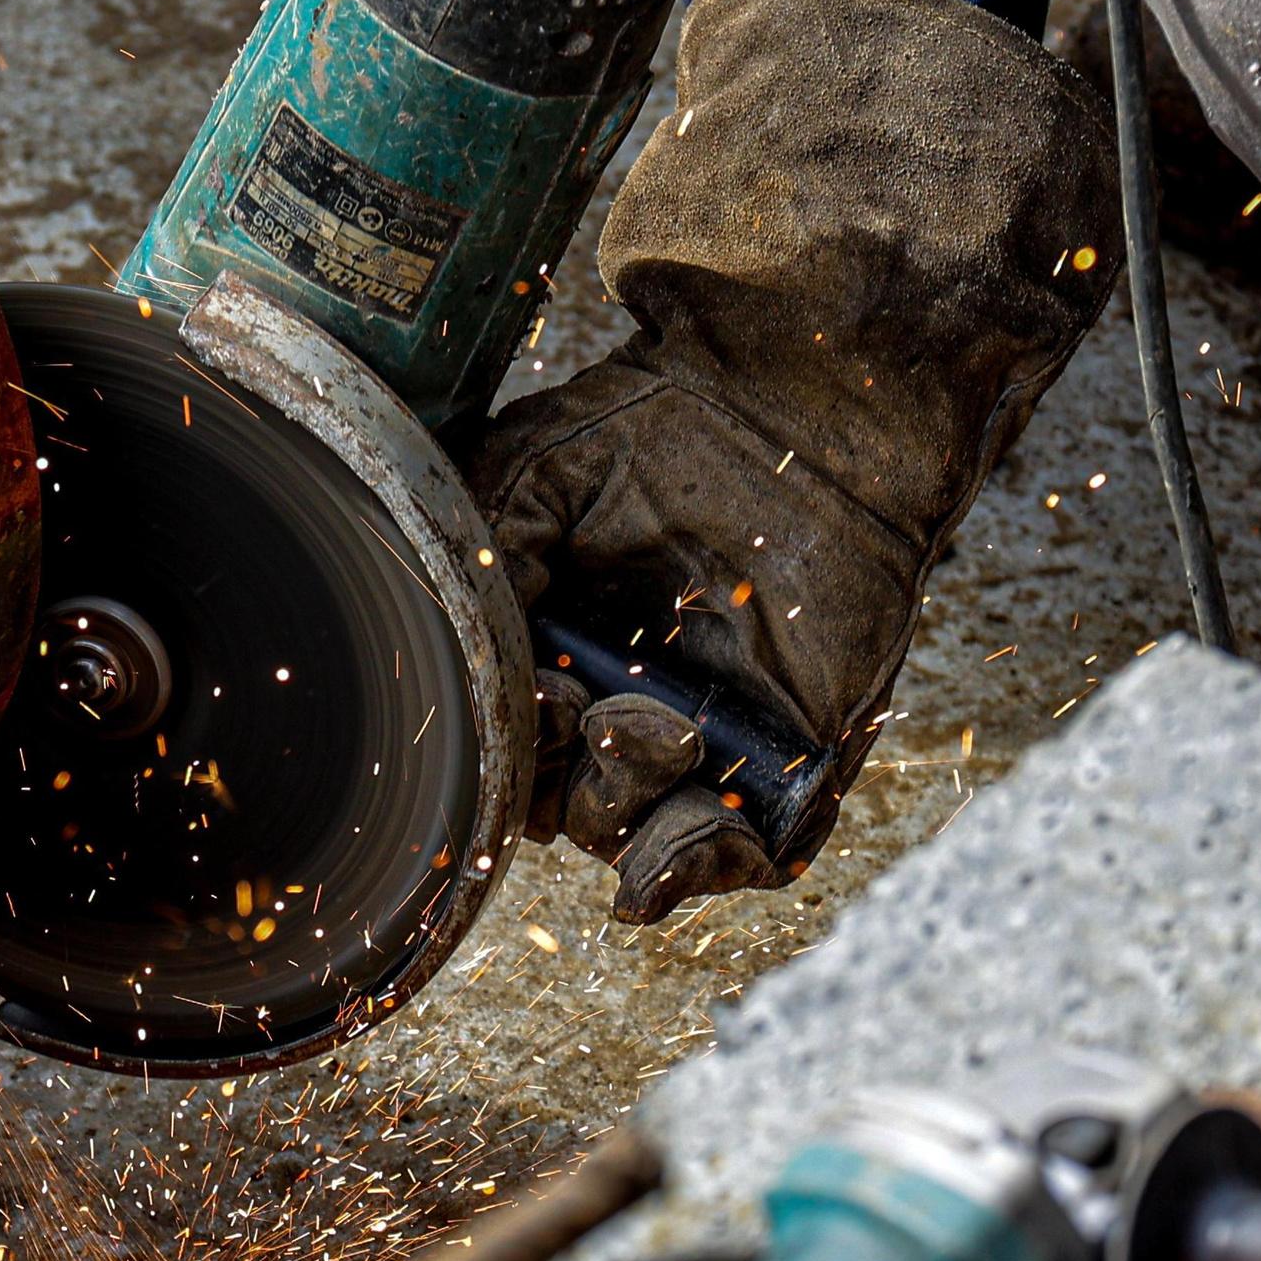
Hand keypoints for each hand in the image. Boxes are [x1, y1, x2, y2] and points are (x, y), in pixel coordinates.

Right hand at [471, 0, 1119, 921]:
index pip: (511, 747)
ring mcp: (713, 734)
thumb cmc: (660, 421)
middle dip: (569, 785)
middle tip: (594, 705)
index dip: (510, 746)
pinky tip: (684, 833)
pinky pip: (749, 854)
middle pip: (567, 811)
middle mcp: (626, 699)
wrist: (806, 395)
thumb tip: (454, 671)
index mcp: (557, 648)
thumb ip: (479, 573)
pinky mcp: (799, 753)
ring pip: (642, 844)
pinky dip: (706, 865)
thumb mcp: (526, 477)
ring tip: (657, 729)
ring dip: (628, 822)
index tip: (542, 689)